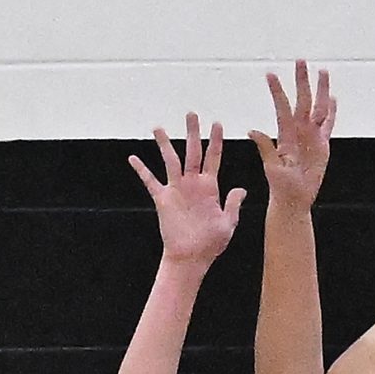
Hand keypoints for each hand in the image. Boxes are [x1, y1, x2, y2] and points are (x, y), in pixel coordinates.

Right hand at [129, 113, 246, 267]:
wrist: (191, 259)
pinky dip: (141, 170)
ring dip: (165, 144)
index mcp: (210, 187)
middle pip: (192, 152)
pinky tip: (133, 158)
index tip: (217, 123)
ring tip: (158, 128)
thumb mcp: (228, 224)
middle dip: (192, 132)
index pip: (213, 158)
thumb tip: (241, 189)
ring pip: (171, 160)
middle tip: (191, 114)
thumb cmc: (210, 244)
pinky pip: (150, 181)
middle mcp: (192, 184)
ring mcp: (177, 190)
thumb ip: (233, 205)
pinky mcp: (163, 199)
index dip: (215, 141)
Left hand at [251, 61, 335, 211]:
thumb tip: (252, 131)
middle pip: (302, 100)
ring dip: (320, 90)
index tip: (270, 74)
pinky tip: (332, 98)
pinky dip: (332, 112)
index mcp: (286, 135)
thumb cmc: (281, 187)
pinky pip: (328, 124)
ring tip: (321, 72)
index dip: (277, 91)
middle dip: (302, 81)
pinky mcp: (322, 145)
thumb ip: (265, 148)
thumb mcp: (271, 168)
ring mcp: (311, 136)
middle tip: (300, 61)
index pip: (282, 107)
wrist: (294, 199)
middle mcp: (299, 131)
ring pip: (318, 107)